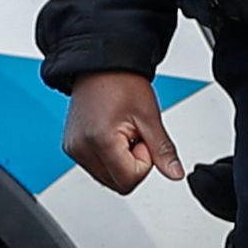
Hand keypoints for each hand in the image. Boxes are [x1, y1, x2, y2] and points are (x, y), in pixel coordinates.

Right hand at [62, 72, 185, 192]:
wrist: (101, 63)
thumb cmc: (122, 82)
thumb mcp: (149, 117)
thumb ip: (163, 150)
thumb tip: (175, 173)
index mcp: (99, 141)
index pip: (129, 180)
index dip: (144, 161)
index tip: (141, 137)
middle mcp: (80, 148)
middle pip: (117, 184)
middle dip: (132, 165)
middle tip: (133, 135)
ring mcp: (73, 149)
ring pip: (107, 178)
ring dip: (120, 161)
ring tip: (121, 132)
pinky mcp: (72, 147)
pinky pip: (97, 167)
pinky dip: (108, 156)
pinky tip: (110, 134)